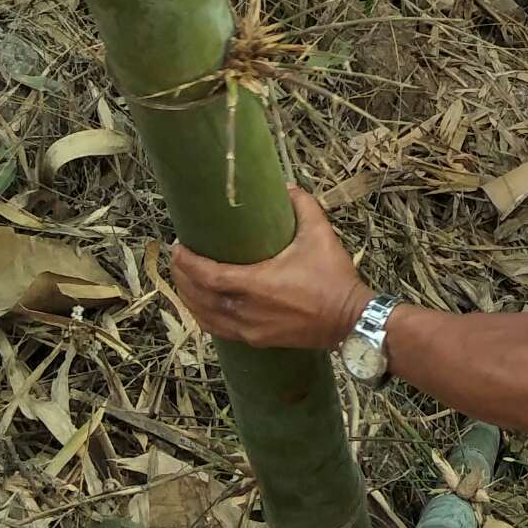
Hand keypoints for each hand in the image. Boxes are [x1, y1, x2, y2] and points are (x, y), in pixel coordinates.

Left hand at [169, 186, 365, 350]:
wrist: (350, 319)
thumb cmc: (334, 278)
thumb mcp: (320, 235)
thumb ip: (302, 206)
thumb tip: (286, 187)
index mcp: (257, 284)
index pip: (209, 275)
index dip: (188, 262)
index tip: (178, 247)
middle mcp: (247, 310)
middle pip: (200, 297)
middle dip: (183, 278)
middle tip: (177, 258)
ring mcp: (250, 329)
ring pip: (206, 317)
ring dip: (190, 299)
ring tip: (184, 280)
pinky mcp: (257, 340)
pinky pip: (220, 330)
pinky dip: (205, 317)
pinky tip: (202, 306)